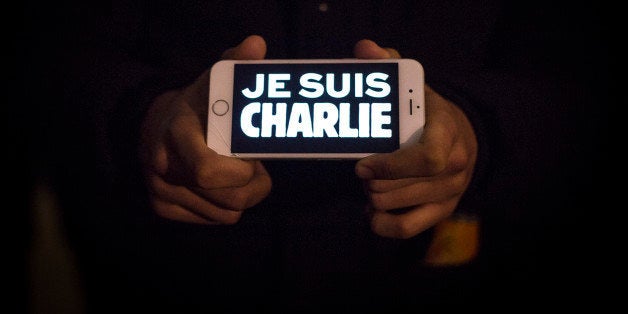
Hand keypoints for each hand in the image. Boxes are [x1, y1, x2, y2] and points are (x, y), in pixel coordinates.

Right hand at [139, 35, 271, 223]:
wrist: (153, 127)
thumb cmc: (196, 106)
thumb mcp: (213, 83)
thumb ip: (236, 64)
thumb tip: (257, 45)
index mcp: (176, 133)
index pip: (208, 170)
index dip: (241, 172)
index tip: (251, 157)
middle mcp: (164, 166)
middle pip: (229, 198)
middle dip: (254, 185)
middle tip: (256, 167)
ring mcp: (162, 191)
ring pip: (227, 214)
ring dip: (243, 195)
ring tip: (240, 173)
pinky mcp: (163, 209)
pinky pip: (214, 220)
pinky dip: (225, 206)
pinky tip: (222, 185)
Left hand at [354, 39, 477, 238]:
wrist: (464, 137)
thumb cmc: (430, 113)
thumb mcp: (415, 84)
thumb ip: (389, 63)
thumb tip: (365, 49)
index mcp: (447, 133)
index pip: (427, 160)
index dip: (389, 167)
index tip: (361, 165)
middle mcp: (455, 167)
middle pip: (401, 187)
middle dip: (372, 181)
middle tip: (363, 169)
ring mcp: (450, 192)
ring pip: (397, 206)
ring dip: (374, 196)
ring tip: (370, 183)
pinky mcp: (442, 211)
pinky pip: (406, 229)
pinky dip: (382, 224)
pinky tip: (372, 210)